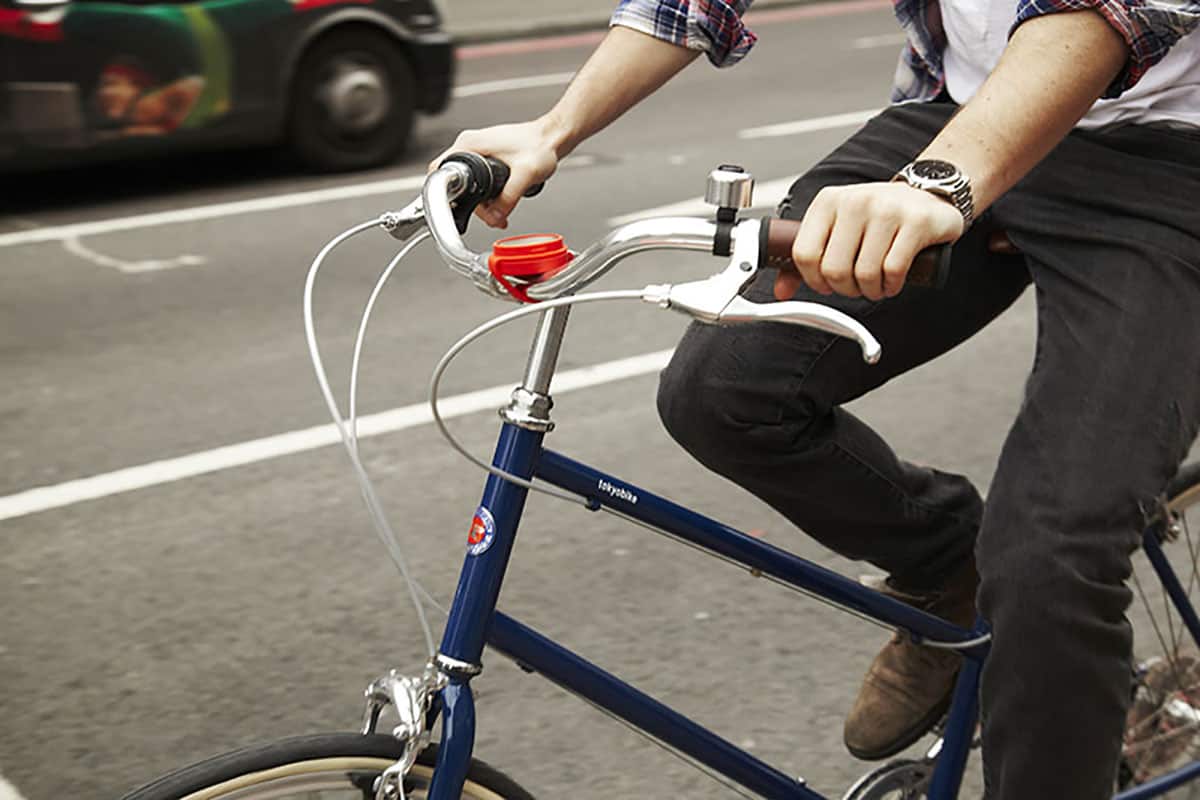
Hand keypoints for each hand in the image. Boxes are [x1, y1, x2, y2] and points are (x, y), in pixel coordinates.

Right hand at [430, 117, 562, 228]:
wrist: (553, 137)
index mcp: (470, 144)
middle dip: (475, 206)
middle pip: (458, 183)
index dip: (444, 193)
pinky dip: (488, 195)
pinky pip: (480, 180)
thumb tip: (496, 215)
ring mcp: (479, 150)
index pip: (440, 170)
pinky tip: (502, 204)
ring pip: (470, 184)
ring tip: (501, 214)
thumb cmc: (540, 146)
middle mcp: (470, 145)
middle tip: (493, 217)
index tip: (457, 209)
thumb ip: (509, 197)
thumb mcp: (525, 174)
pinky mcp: (488, 156)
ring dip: (483, 203)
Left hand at [775, 182, 964, 301]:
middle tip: (856, 288)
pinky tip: (892, 282)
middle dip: (845, 290)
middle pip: (833, 269)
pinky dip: (891, 286)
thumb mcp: (838, 226)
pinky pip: (893, 270)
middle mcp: (855, 201)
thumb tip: (781, 291)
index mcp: (828, 201)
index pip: (804, 253)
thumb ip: (809, 257)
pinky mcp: (916, 223)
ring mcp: (887, 210)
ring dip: (870, 291)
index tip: (826, 285)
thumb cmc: (877, 216)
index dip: (813, 280)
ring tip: (876, 286)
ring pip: (864, 273)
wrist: (927, 193)